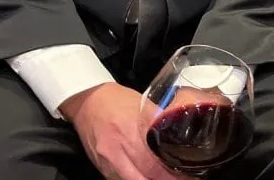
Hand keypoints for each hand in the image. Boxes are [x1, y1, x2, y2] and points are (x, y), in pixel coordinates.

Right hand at [60, 83, 190, 179]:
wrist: (87, 102)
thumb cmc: (118, 101)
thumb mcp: (142, 105)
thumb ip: (157, 121)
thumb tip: (179, 134)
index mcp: (129, 131)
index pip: (152, 162)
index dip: (171, 174)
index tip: (186, 176)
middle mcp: (116, 150)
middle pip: (144, 177)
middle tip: (179, 179)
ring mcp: (107, 162)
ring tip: (164, 178)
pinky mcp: (101, 168)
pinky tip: (146, 177)